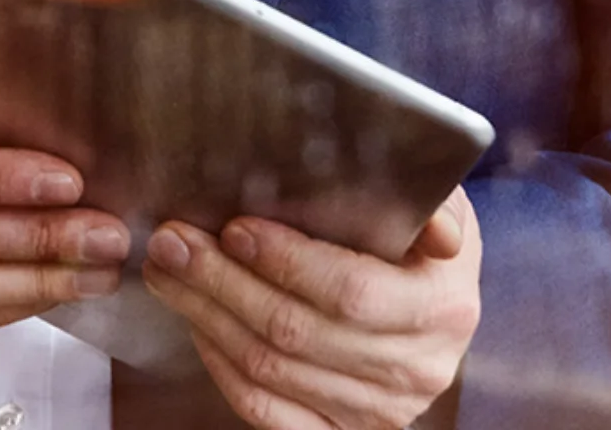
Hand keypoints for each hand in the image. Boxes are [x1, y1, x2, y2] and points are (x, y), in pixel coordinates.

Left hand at [141, 189, 480, 429]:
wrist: (437, 304)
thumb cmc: (422, 237)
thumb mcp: (438, 204)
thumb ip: (427, 202)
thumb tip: (434, 224)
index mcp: (442, 308)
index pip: (352, 293)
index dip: (287, 262)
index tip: (234, 227)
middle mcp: (415, 370)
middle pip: (297, 333)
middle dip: (223, 282)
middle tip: (174, 241)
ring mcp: (378, 410)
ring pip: (272, 371)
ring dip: (207, 316)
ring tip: (168, 270)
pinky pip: (266, 412)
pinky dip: (221, 364)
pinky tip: (198, 321)